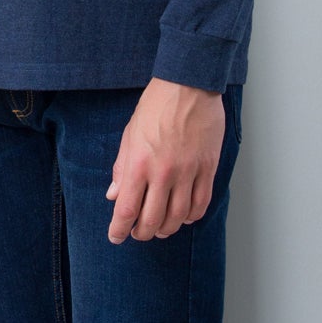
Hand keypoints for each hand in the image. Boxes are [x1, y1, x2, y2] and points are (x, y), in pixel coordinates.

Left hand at [105, 77, 225, 242]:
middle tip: (138, 234)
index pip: (127, 209)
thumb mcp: (129, 135)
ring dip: (167, 229)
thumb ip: (122, 168)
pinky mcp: (207, 168)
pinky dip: (191, 216)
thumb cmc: (156, 106)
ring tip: (160, 229)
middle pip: (153, 220)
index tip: (116, 237)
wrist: (188, 85)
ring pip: (178, 216)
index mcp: (139, 163)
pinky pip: (201, 203)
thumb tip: (114, 194)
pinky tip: (184, 217)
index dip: (120, 229)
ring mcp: (188, 172)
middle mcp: (163, 172)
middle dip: (142, 233)